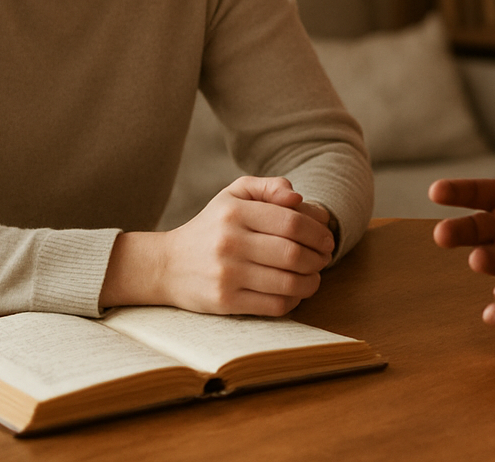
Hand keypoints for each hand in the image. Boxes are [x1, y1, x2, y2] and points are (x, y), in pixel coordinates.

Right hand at [101, 175, 334, 314]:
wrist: (167, 265)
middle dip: (319, 258)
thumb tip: (297, 197)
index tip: (327, 239)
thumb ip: (267, 187)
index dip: (318, 232)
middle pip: (294, 253)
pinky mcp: (225, 301)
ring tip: (314, 277)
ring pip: (288, 282)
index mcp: (235, 211)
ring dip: (311, 282)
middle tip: (324, 258)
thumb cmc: (211, 227)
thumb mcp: (233, 195)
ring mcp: (227, 274)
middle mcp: (230, 241)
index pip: (292, 221)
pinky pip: (273, 305)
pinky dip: (293, 301)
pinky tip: (294, 293)